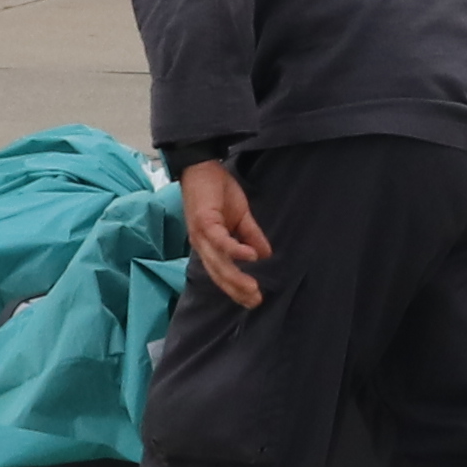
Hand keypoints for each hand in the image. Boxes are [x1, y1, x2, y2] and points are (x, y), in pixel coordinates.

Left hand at [179, 156, 269, 310]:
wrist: (201, 165)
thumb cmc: (217, 189)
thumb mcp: (240, 216)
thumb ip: (251, 236)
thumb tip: (265, 256)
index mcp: (209, 245)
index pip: (221, 273)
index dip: (235, 288)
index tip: (252, 301)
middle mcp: (202, 244)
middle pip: (218, 274)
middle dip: (236, 289)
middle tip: (255, 301)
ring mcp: (201, 234)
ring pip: (218, 262)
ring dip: (235, 277)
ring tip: (253, 288)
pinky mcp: (204, 221)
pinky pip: (220, 240)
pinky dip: (235, 250)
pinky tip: (250, 257)